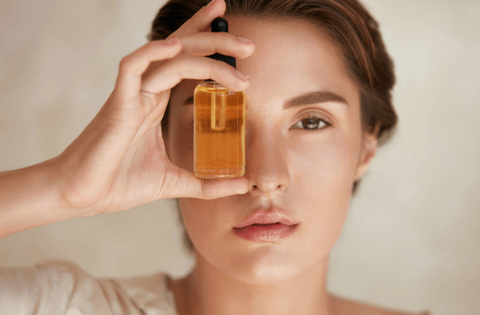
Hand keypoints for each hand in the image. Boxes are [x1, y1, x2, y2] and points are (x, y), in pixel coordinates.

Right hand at [53, 0, 254, 214]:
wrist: (83, 197)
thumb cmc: (119, 184)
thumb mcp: (174, 182)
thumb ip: (207, 183)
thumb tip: (243, 185)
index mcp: (157, 103)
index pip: (185, 62)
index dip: (207, 42)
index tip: (239, 41)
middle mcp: (147, 92)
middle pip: (183, 50)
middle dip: (216, 38)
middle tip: (250, 43)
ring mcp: (132, 96)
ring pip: (168, 55)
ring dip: (205, 47)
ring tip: (241, 52)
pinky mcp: (118, 106)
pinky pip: (132, 68)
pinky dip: (152, 53)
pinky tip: (176, 47)